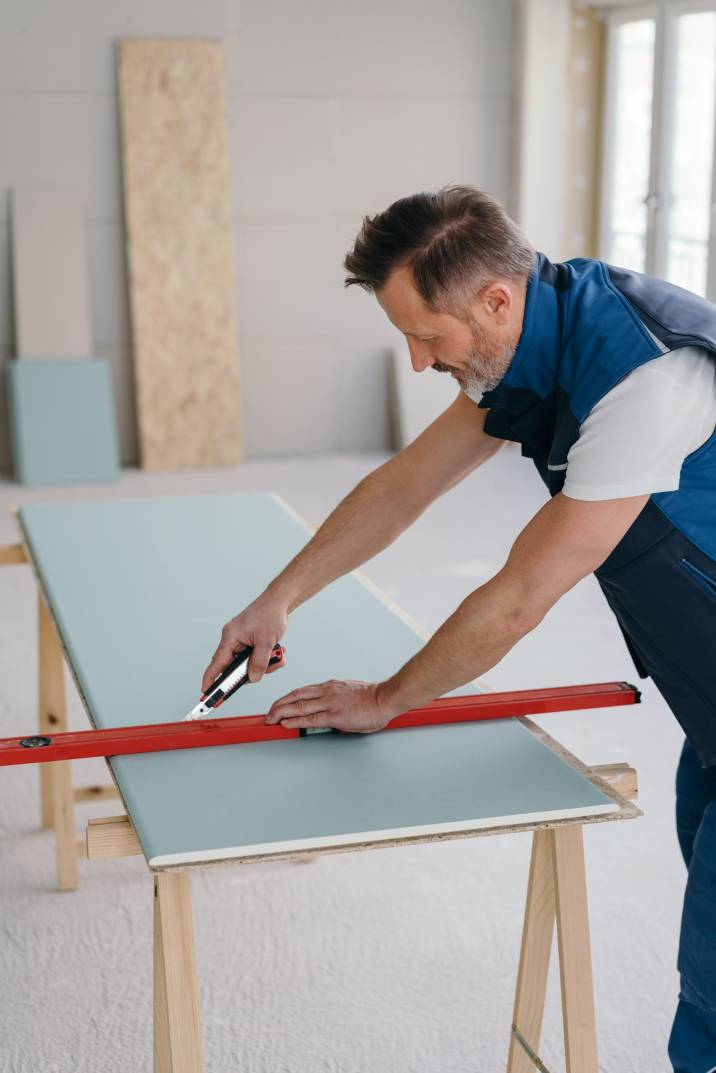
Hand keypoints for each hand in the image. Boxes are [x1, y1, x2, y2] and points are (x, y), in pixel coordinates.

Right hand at [201, 596, 287, 693]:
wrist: (278, 602)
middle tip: (264, 670)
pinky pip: (253, 657)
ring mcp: (240, 641)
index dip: (210, 679)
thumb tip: (253, 678)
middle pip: (235, 666)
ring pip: (247, 663)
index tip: (206, 693)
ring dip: (262, 664)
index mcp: (230, 637)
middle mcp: (233, 640)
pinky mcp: (249, 642)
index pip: (216, 663)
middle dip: (251, 671)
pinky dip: (264, 658)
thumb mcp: (266, 641)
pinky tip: (276, 653)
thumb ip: (259, 662)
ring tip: (276, 656)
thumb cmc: (270, 614)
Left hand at [264, 679, 398, 733]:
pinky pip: (311, 719)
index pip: (301, 691)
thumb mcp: (348, 692)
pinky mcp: (336, 716)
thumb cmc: (372, 697)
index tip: (278, 705)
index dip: (286, 699)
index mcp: (329, 686)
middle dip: (278, 706)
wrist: (386, 698)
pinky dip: (296, 721)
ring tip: (270, 720)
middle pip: (295, 697)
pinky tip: (286, 724)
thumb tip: (326, 711)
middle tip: (268, 714)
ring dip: (281, 713)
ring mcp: (330, 703)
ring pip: (299, 707)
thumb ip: (335, 699)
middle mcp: (326, 692)